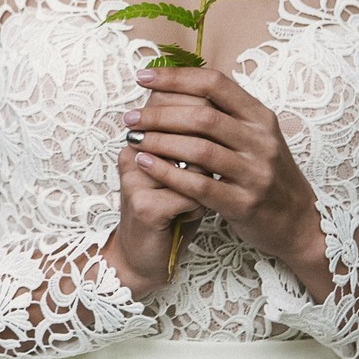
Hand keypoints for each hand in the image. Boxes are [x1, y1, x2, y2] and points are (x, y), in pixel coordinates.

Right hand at [103, 82, 209, 298]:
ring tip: (213, 184)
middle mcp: (131, 154)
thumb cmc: (170, 213)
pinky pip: (190, 193)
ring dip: (209, 172)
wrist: (145, 259)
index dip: (199, 98)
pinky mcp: (145, 207)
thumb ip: (191, 144)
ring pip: (191, 158)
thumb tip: (220, 114)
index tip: (225, 112)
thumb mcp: (178, 174)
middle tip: (228, 151)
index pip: (168, 101)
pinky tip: (199, 212)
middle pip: (176, 121)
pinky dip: (202, 204)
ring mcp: (135, 180)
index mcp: (139, 141)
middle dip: (210, 134)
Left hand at [124, 66, 331, 300]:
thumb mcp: (256, 135)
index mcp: (261, 117)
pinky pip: (199, 185)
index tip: (143, 76)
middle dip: (159, 114)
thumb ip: (224, 112)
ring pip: (199, 150)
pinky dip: (167, 172)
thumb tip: (175, 83)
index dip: (176, 77)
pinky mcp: (244, 204)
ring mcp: (256, 174)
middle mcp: (262, 142)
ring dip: (159, 142)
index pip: (215, 84)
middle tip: (131, 117)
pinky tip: (144, 164)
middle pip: (203, 116)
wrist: (299, 221)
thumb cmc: (266, 172)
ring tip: (132, 138)